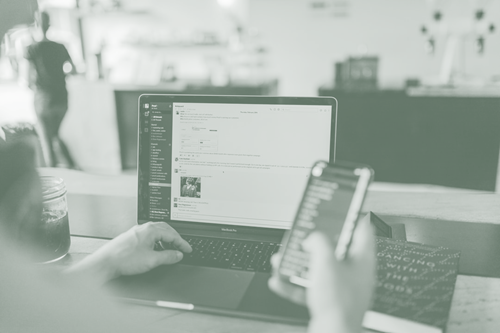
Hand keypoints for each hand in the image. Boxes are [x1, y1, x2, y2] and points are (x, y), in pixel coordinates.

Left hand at [66, 222, 191, 285]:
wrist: (106, 262)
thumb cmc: (125, 259)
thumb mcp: (152, 260)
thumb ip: (168, 257)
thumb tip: (178, 254)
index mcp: (151, 230)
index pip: (172, 234)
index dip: (182, 243)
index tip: (188, 249)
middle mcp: (144, 228)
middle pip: (166, 230)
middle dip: (176, 238)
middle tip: (182, 247)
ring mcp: (137, 232)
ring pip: (157, 232)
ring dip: (166, 239)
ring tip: (171, 249)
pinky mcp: (132, 237)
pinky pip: (149, 235)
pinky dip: (157, 241)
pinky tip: (156, 249)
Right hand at [268, 219, 375, 332]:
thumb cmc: (338, 303)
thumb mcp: (326, 262)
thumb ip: (318, 242)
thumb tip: (313, 238)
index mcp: (362, 260)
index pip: (362, 229)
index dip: (352, 215)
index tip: (343, 207)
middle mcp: (355, 273)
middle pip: (336, 249)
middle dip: (315, 242)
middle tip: (304, 234)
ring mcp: (343, 288)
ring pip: (319, 268)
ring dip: (300, 263)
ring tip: (285, 259)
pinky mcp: (330, 302)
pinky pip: (310, 287)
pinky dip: (295, 283)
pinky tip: (280, 280)